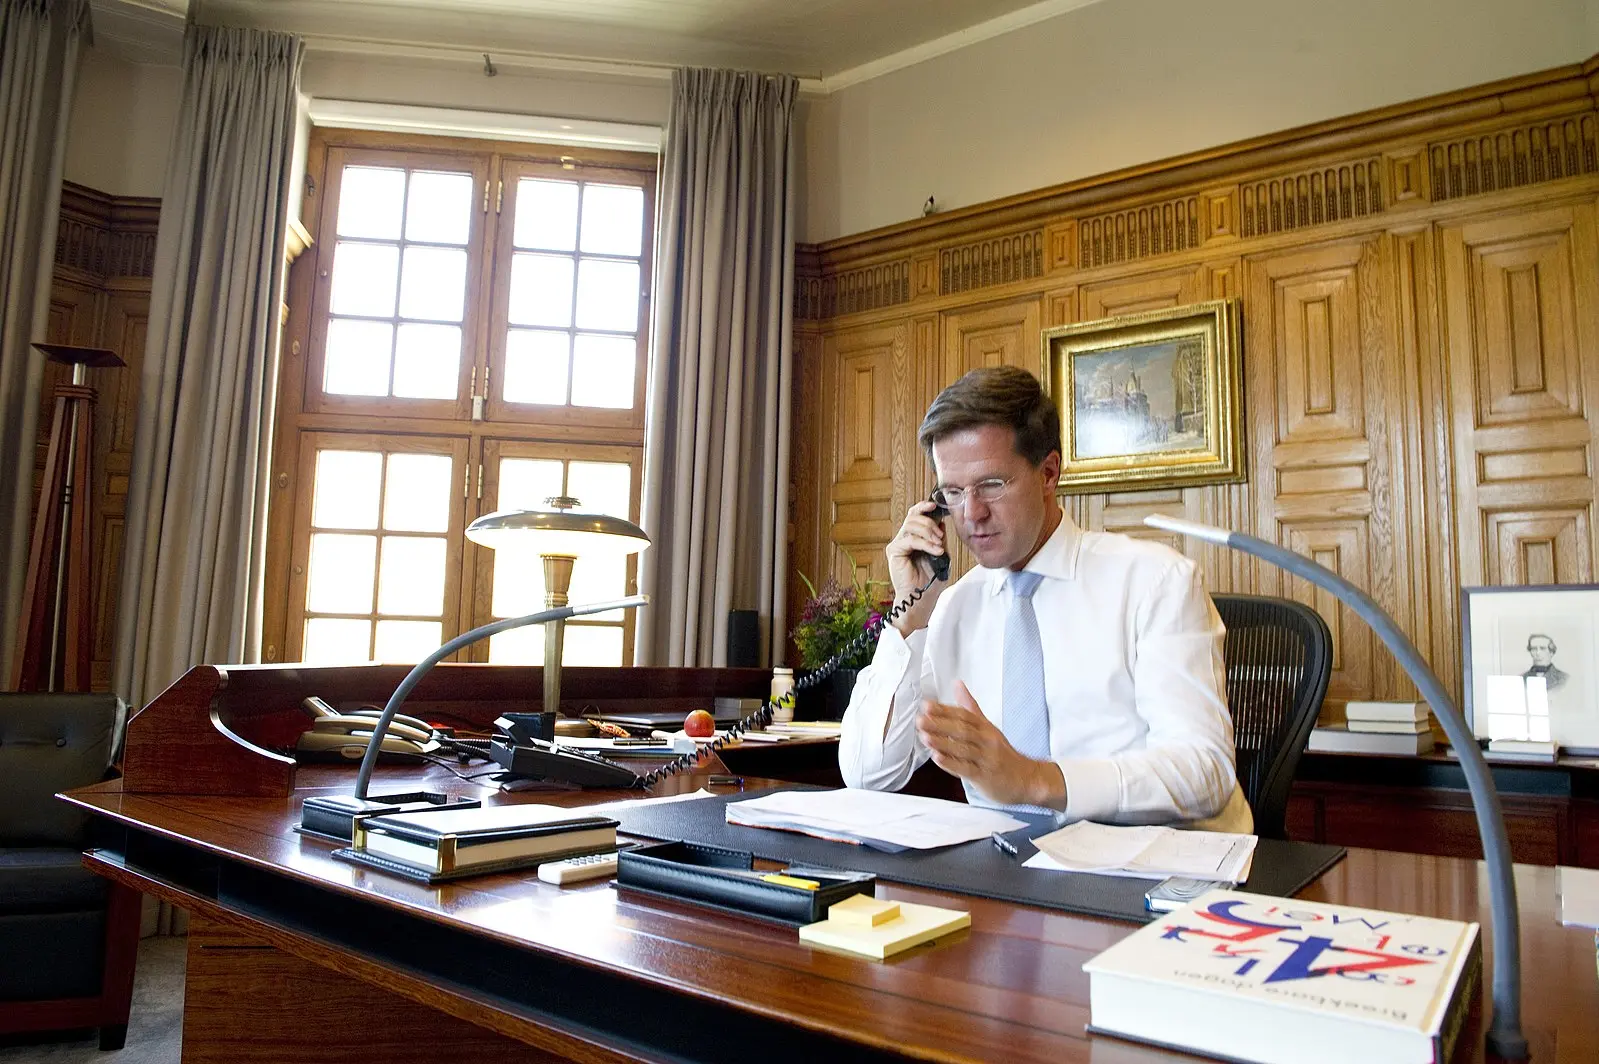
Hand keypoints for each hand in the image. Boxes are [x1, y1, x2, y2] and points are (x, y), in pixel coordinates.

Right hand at [886, 500, 946, 634]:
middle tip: (940, 535)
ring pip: (911, 524)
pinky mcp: (894, 551)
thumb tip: (941, 522)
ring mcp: (898, 544)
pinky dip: (925, 543)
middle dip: (930, 522)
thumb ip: (939, 538)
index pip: (915, 515)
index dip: (924, 507)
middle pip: (913, 516)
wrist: (922, 599)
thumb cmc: (930, 581)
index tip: (936, 505)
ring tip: (939, 545)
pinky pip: (910, 539)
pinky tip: (936, 550)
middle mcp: (903, 538)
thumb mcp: (941, 554)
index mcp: (914, 537)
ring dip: (929, 532)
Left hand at [915, 682, 1064, 808]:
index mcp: (986, 727)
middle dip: (940, 724)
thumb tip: (957, 684)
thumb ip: (970, 707)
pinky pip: (967, 769)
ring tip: (924, 736)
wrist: (1027, 779)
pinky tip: (937, 758)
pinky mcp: (985, 777)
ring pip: (963, 749)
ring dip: (942, 743)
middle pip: (962, 730)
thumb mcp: (988, 727)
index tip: (927, 705)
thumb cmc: (1003, 753)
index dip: (945, 710)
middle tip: (921, 720)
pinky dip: (951, 764)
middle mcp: (987, 741)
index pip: (964, 715)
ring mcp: (986, 759)